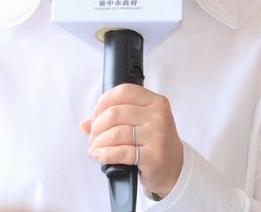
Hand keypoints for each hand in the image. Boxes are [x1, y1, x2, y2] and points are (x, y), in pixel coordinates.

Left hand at [79, 84, 183, 198]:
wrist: (175, 168)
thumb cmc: (155, 142)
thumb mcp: (141, 124)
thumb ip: (115, 119)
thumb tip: (85, 124)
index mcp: (155, 102)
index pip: (124, 91)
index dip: (104, 101)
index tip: (96, 113)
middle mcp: (158, 116)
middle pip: (115, 113)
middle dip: (97, 126)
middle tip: (93, 135)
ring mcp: (157, 135)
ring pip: (116, 133)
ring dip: (99, 142)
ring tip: (95, 147)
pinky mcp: (153, 156)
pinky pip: (121, 152)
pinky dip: (105, 154)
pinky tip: (99, 155)